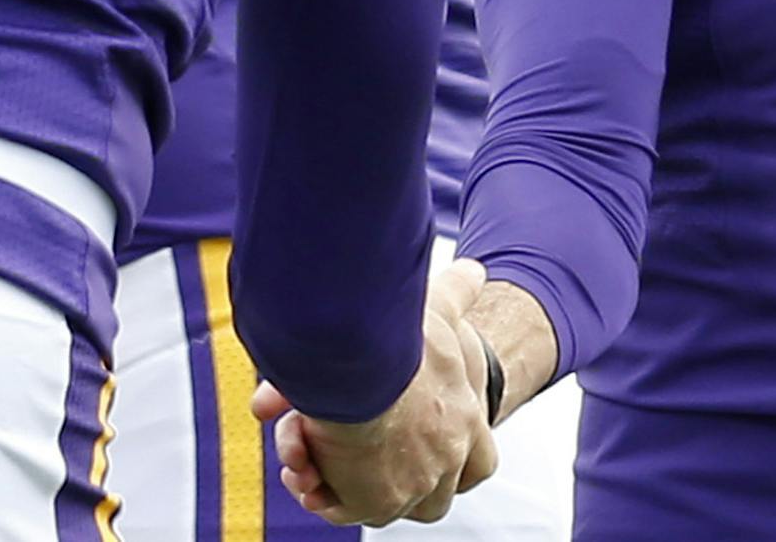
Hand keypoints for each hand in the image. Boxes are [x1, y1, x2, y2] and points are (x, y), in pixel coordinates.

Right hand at [251, 258, 498, 525]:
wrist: (366, 362)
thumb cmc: (398, 333)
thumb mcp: (435, 307)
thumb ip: (456, 292)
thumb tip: (473, 270)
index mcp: (465, 418)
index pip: (479, 464)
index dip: (457, 460)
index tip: (415, 440)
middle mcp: (447, 458)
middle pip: (423, 487)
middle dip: (375, 469)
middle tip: (343, 445)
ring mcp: (415, 484)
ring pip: (373, 495)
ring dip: (336, 475)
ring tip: (304, 448)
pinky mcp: (377, 502)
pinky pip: (341, 506)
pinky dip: (314, 486)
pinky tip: (296, 459)